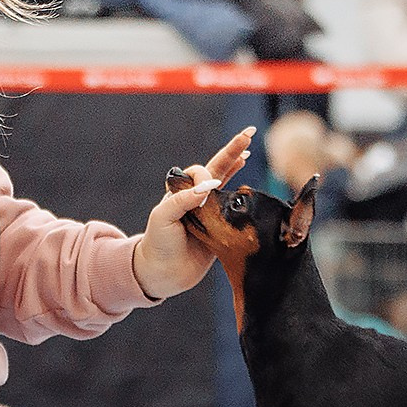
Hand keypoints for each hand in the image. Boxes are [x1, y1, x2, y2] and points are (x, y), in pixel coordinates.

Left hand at [132, 127, 255, 299]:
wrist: (163, 273)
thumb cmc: (159, 243)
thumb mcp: (163, 217)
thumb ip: (183, 199)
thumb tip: (208, 187)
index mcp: (181, 192)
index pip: (200, 172)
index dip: (207, 175)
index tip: (206, 192)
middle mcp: (196, 199)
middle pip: (217, 168)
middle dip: (232, 151)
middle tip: (248, 133)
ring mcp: (209, 212)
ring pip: (226, 182)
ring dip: (236, 166)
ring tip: (247, 151)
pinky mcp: (220, 228)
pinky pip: (233, 207)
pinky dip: (242, 193)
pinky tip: (248, 183)